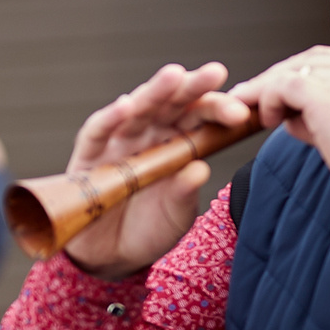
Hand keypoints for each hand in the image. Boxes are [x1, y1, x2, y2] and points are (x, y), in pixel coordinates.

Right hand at [60, 62, 250, 277]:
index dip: (219, 110)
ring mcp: (119, 142)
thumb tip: (199, 170)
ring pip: (138, 109)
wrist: (112, 257)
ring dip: (155, 92)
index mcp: (178, 144)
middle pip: (172, 104)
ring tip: (173, 77)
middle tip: (214, 73)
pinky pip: (98, 131)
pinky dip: (110, 118)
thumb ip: (184, 193)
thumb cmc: (149, 230)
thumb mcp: (176, 216)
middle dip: (193, 87)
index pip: (200, 117)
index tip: (240, 113)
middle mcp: (150, 136)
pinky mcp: (88, 156)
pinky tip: (126, 105)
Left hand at [229, 45, 329, 202]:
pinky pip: (282, 86)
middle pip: (304, 60)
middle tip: (247, 96)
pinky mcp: (324, 96)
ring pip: (288, 71)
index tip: (273, 92)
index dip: (295, 74)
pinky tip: (268, 120)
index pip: (324, 61)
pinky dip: (268, 100)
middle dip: (273, 78)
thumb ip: (321, 116)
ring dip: (264, 90)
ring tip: (247, 109)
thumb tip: (288, 116)